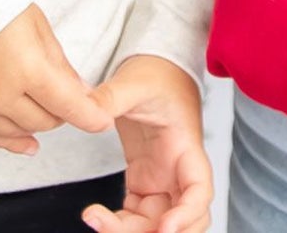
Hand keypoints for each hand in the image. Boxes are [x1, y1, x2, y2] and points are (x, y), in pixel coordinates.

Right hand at [0, 4, 113, 156]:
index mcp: (27, 69)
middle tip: (66, 94)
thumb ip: (60, 63)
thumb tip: (81, 92)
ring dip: (37, 122)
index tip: (101, 122)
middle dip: (62, 111)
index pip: (67, 104)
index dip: (88, 117)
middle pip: (45, 121)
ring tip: (46, 107)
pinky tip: (28, 144)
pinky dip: (12, 139)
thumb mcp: (37, 25)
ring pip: (20, 132)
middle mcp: (2, 96)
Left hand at [82, 55, 213, 232]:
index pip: (199, 190)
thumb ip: (111, 96)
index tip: (165, 228)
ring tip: (94, 218)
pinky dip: (119, 226)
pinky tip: (96, 216)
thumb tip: (88, 111)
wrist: (155, 70)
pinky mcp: (145, 182)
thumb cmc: (156, 73)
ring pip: (156, 225)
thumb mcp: (133, 81)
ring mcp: (162, 180)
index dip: (187, 215)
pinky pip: (137, 218)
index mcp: (185, 146)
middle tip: (114, 228)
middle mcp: (178, 170)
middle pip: (181, 219)